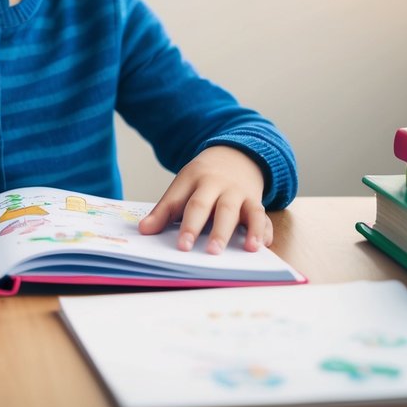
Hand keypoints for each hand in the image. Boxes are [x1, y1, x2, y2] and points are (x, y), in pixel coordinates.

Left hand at [137, 145, 272, 253]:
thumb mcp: (182, 186)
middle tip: (204, 251)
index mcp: (193, 179)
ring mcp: (238, 192)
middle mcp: (218, 184)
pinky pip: (261, 216)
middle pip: (213, 206)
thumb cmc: (203, 178)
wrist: (235, 155)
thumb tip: (144, 231)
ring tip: (239, 250)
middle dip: (208, 229)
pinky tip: (260, 246)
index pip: (184, 201)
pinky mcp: (255, 201)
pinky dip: (262, 230)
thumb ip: (165, 210)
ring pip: (240, 211)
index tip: (180, 246)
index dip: (179, 222)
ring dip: (239, 230)